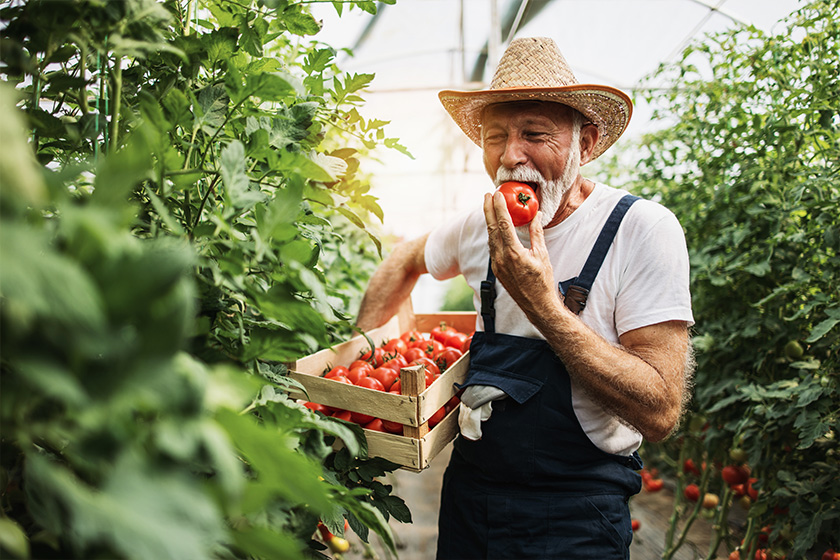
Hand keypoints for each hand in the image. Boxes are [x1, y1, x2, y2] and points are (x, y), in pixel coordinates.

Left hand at [483, 191, 562, 317]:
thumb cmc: (542, 280)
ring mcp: (497, 264)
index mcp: (514, 253)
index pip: (504, 224)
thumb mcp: (542, 254)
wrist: (536, 304)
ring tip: (489, 207)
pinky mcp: (496, 269)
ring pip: (490, 237)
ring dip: (489, 221)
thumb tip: (536, 214)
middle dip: (488, 210)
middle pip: (491, 228)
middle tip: (487, 195)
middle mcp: (501, 258)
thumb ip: (536, 233)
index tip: (498, 194)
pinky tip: (494, 227)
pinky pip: (492, 247)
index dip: (499, 207)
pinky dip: (492, 234)